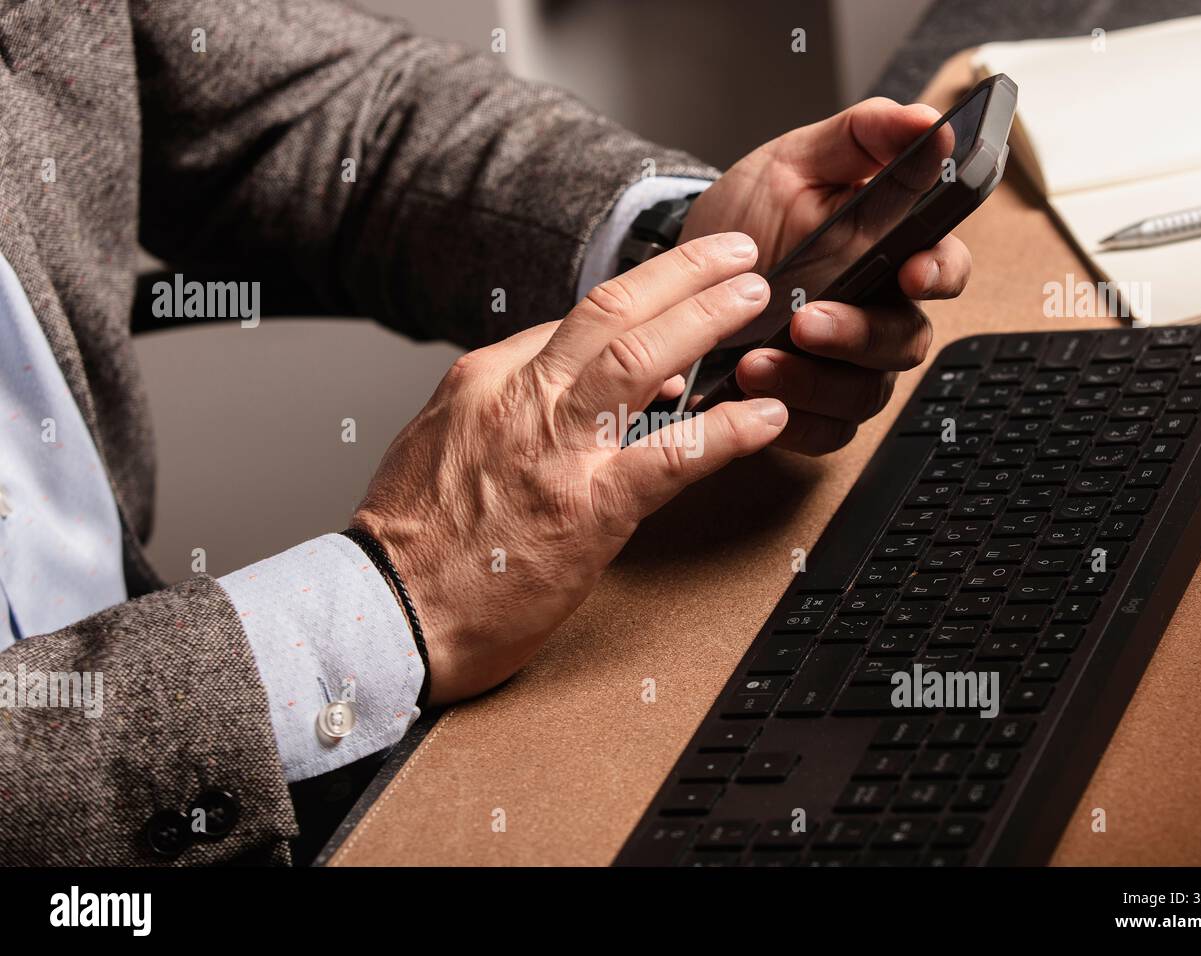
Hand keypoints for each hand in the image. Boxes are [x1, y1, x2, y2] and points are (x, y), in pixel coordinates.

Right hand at [351, 233, 786, 703]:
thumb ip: (504, 404)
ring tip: (755, 300)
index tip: (678, 300)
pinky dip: (728, 431)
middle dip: (683, 273)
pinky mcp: (588, 512)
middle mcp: (520, 399)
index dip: (640, 304)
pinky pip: (672, 457)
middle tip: (735, 254)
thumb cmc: (411, 540)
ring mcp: (556, 451)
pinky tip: (767, 416)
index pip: (573, 321)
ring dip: (708, 320)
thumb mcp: (440, 441)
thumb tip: (573, 383)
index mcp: (485, 379)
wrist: (388, 613)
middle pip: (612, 311)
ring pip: (641, 358)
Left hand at [681, 98, 972, 453]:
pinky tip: (754, 399)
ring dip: (814, 383)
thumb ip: (861, 136)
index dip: (939, 273)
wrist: (684, 267)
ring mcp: (849, 368)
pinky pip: (825, 434)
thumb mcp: (795, 160)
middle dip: (859, 336)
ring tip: (756, 362)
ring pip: (864, 395)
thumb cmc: (752, 212)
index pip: (943, 267)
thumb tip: (923, 121)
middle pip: (904, 341)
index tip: (912, 271)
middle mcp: (879, 314)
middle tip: (806, 321)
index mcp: (891, 252)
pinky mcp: (813, 408)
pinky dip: (794, 423)